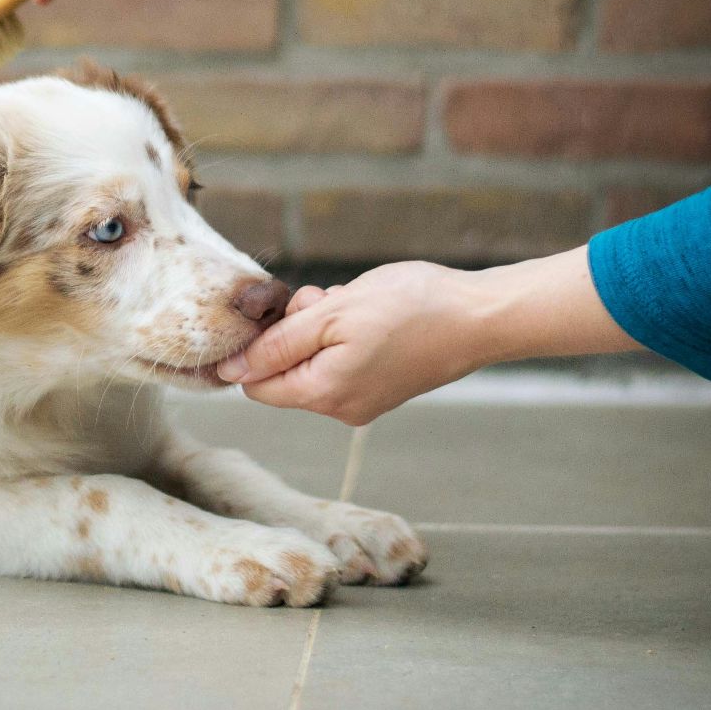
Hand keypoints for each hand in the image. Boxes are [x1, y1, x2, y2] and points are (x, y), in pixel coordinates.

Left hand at [217, 247, 639, 425]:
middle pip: (284, 370)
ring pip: (313, 359)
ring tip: (354, 302)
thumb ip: (277, 343)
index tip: (287, 310)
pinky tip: (370, 311)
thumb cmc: (410, 308)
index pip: (255, 384)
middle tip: (327, 300)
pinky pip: (341, 360)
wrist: (480, 316)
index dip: (258, 343)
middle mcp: (340, 408)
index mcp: (323, 395)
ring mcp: (363, 401)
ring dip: (321, 325)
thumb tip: (229, 370)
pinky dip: (345, 332)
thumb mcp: (332, 314)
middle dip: (295, 329)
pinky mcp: (382, 387)